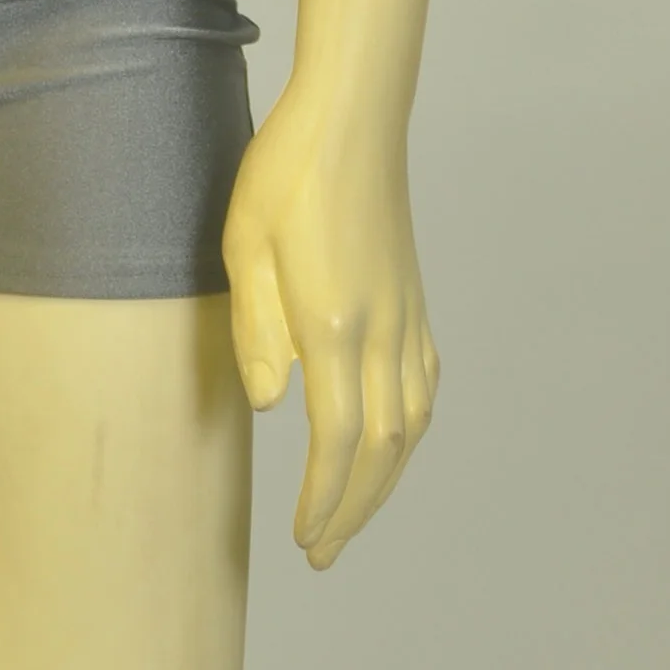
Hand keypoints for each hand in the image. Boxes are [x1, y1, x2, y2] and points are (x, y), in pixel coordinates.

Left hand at [221, 89, 438, 568]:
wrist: (352, 116)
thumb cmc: (285, 172)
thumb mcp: (244, 243)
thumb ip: (257, 328)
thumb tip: (274, 407)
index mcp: (335, 322)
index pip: (338, 440)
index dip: (325, 500)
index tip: (305, 539)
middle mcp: (383, 330)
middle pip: (383, 450)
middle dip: (355, 510)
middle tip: (325, 554)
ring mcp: (408, 315)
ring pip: (413, 425)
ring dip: (385, 481)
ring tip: (352, 516)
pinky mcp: (414, 300)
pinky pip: (425, 386)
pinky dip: (411, 432)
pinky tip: (391, 446)